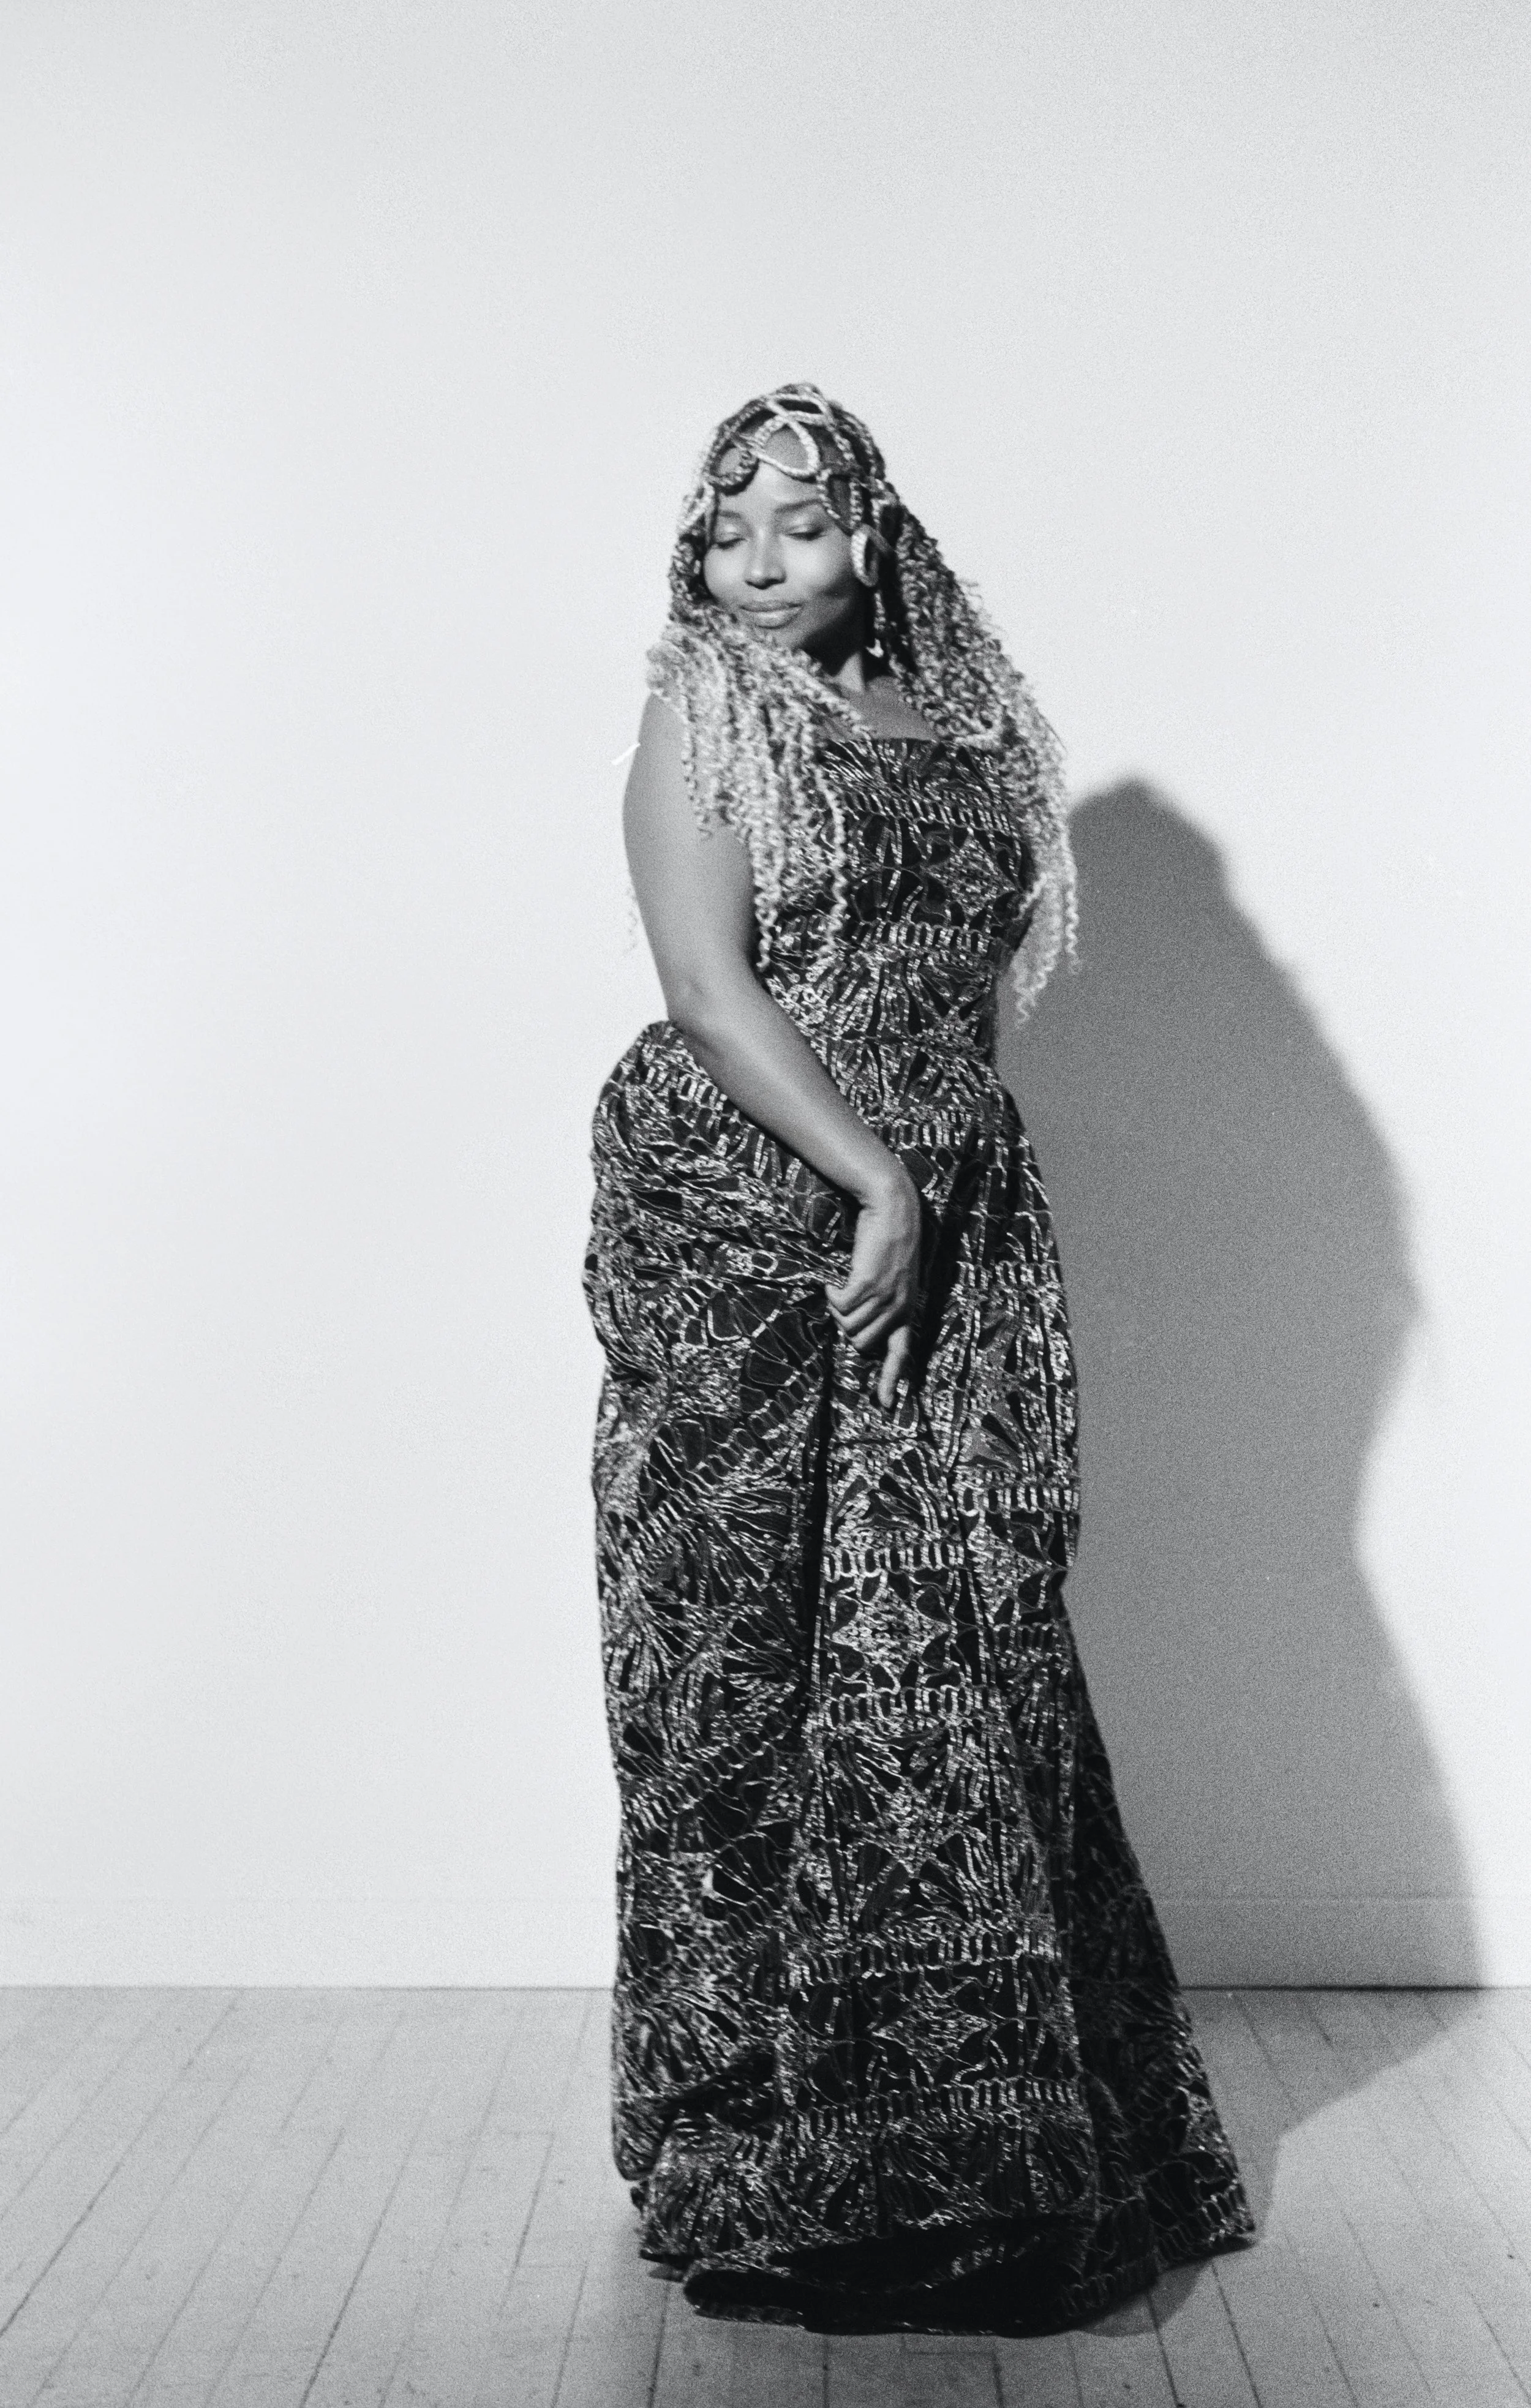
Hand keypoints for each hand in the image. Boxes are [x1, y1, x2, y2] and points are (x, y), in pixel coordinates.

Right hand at [826, 1166, 923, 1408]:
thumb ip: (886, 1303)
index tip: (886, 1405)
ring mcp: (884, 1297)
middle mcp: (898, 1308)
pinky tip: (833, 1283)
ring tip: (840, 1289)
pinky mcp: (867, 1283)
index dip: (891, 1381)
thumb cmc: (890, 1242)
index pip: (902, 1353)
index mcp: (907, 1310)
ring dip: (838, 1310)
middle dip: (847, 1327)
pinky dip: (832, 1296)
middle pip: (861, 1343)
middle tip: (845, 1303)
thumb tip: (859, 1328)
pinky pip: (839, 1305)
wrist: (894, 1209)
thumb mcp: (897, 1278)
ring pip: (848, 1326)